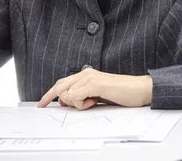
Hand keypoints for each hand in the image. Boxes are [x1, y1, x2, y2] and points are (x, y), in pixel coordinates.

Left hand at [37, 68, 152, 110]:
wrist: (140, 89)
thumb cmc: (122, 93)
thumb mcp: (98, 96)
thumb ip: (83, 96)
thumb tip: (66, 103)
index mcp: (86, 75)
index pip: (62, 82)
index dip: (50, 94)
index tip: (41, 104)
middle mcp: (86, 73)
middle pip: (60, 86)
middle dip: (52, 98)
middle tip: (52, 107)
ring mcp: (90, 77)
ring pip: (67, 94)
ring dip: (76, 104)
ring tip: (92, 102)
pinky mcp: (95, 84)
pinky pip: (76, 97)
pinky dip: (82, 104)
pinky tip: (94, 101)